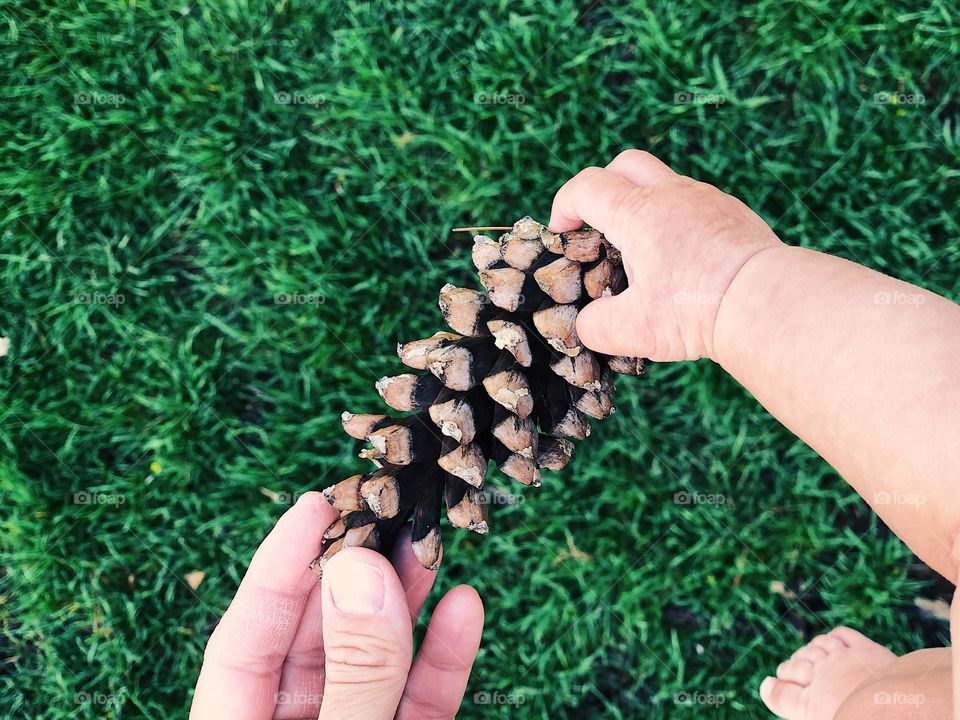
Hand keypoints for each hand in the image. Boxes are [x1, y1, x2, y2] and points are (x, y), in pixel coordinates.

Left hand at [190, 492, 483, 719]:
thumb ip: (353, 673)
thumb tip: (361, 571)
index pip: (247, 635)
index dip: (280, 565)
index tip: (317, 504)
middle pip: (316, 636)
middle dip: (354, 571)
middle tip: (385, 510)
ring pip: (376, 660)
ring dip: (404, 601)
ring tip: (427, 542)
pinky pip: (421, 701)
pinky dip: (443, 658)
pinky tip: (463, 608)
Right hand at [550, 149, 782, 360]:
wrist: (765, 303)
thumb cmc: (696, 311)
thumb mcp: (633, 329)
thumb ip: (595, 326)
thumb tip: (586, 325)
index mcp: (638, 213)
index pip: (586, 187)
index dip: (564, 206)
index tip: (562, 234)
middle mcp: (672, 195)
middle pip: (625, 164)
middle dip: (603, 188)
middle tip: (598, 226)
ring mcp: (706, 200)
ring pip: (664, 183)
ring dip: (643, 206)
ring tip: (643, 252)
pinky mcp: (733, 214)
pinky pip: (695, 204)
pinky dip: (677, 222)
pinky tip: (682, 260)